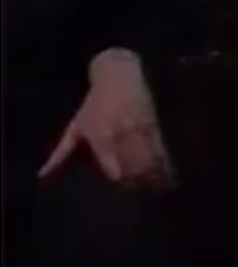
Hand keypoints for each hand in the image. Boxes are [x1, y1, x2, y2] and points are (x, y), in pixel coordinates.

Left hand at [41, 50, 171, 190]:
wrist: (118, 76)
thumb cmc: (93, 103)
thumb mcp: (75, 126)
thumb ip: (60, 152)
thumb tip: (43, 173)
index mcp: (101, 137)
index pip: (112, 165)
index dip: (118, 178)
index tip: (120, 184)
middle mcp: (121, 134)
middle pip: (132, 166)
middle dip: (136, 181)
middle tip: (138, 189)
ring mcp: (139, 129)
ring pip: (148, 159)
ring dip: (151, 175)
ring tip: (153, 186)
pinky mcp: (153, 125)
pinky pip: (159, 149)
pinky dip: (163, 163)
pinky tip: (165, 172)